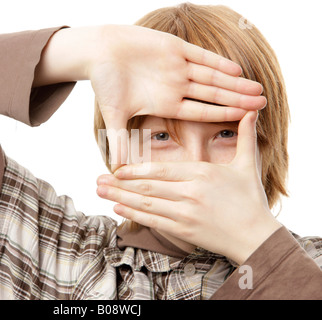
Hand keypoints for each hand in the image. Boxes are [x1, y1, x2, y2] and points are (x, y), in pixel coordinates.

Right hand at [34, 25, 265, 170]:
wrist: (98, 51)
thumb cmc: (105, 83)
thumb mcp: (114, 114)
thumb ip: (119, 140)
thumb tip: (117, 171)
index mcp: (167, 103)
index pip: (201, 112)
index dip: (223, 116)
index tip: (245, 121)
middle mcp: (176, 86)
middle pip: (214, 95)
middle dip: (238, 99)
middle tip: (263, 104)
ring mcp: (177, 67)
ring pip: (212, 76)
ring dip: (234, 83)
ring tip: (257, 88)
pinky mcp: (173, 47)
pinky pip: (200, 56)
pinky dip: (217, 62)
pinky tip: (235, 70)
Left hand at [96, 111, 281, 263]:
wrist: (257, 236)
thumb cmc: (251, 200)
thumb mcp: (248, 165)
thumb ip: (245, 137)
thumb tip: (252, 111)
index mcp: (202, 174)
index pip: (161, 170)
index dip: (136, 170)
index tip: (116, 168)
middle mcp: (190, 193)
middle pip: (147, 187)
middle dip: (119, 184)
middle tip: (98, 180)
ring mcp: (186, 214)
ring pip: (146, 204)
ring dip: (120, 198)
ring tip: (100, 192)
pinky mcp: (184, 231)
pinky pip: (154, 221)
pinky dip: (134, 215)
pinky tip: (118, 209)